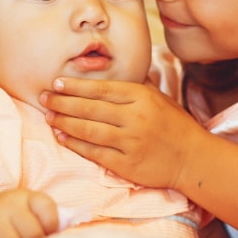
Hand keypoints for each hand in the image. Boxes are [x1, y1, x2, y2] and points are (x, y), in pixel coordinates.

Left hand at [40, 77, 203, 189]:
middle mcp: (134, 117)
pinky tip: (62, 138)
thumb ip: (135, 87)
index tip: (56, 83)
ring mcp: (130, 142)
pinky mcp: (127, 164)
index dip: (75, 86)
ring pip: (88, 130)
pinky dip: (75, 144)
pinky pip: (94, 152)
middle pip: (89, 108)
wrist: (193, 158)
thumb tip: (113, 74)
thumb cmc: (175, 125)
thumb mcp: (159, 97)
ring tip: (48, 117)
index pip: (100, 89)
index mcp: (141, 97)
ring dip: (64, 123)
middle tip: (44, 98)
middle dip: (62, 102)